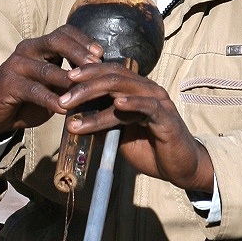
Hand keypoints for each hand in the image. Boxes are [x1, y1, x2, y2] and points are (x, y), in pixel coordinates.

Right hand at [0, 26, 103, 140]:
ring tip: (86, 89)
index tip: (101, 53)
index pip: (63, 32)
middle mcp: (27, 50)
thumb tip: (99, 79)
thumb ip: (68, 80)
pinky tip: (65, 109)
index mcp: (39, 46)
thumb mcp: (50, 86)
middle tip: (97, 64)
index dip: (83, 40)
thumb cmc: (25, 98)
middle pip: (56, 41)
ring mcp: (15, 65)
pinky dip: (51, 100)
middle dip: (79, 52)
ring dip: (69, 80)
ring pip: (47, 68)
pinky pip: (34, 90)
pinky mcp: (8, 84)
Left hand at [59, 62, 214, 195]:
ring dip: (95, 97)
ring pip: (123, 90)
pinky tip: (117, 104)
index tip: (63, 79)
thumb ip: (102, 121)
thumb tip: (72, 119)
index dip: (86, 72)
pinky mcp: (166, 118)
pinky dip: (132, 103)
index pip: (108, 72)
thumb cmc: (149, 148)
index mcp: (135, 90)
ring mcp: (158, 102)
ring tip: (73, 105)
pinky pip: (148, 106)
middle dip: (84, 85)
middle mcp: (146, 90)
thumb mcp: (118, 133)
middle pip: (112, 77)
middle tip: (62, 97)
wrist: (178, 167)